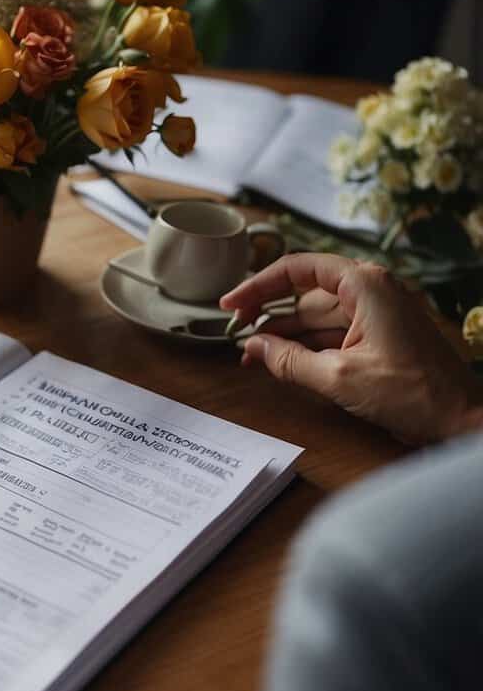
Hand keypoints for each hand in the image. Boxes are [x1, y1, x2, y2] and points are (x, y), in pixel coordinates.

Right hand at [220, 253, 482, 444]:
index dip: (258, 285)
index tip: (231, 303)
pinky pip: (330, 335)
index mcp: (364, 286)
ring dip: (282, 335)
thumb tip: (253, 348)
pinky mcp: (376, 337)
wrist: (459, 421)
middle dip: (268, 314)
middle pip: (304, 294)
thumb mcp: (338, 377)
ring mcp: (374, 315)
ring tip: (250, 354)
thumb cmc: (414, 394)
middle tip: (235, 332)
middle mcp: (370, 292)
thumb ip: (289, 360)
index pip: (298, 269)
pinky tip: (278, 361)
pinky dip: (303, 347)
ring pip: (314, 317)